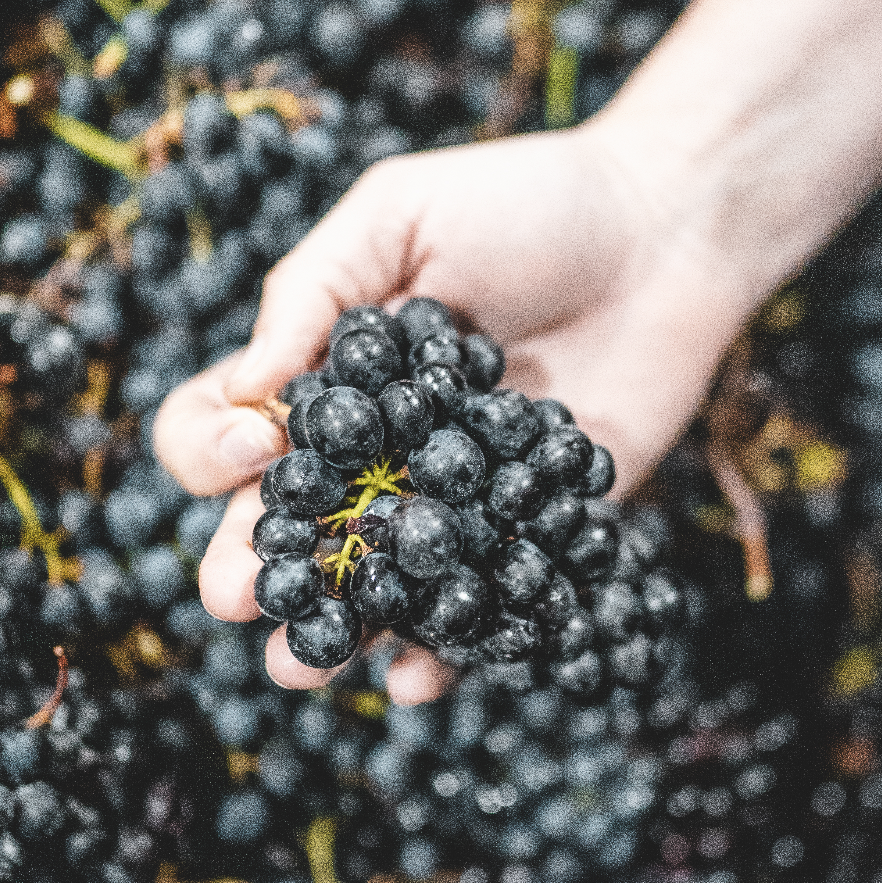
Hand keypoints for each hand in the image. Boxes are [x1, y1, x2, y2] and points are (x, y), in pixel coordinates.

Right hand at [152, 123, 745, 697]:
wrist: (667, 235)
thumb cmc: (528, 205)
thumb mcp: (400, 214)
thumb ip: (314, 293)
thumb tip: (247, 389)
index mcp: (325, 377)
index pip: (225, 428)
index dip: (214, 446)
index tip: (258, 444)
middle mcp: (374, 452)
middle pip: (283, 529)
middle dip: (251, 569)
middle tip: (239, 596)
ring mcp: (448, 504)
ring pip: (369, 586)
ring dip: (329, 632)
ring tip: (304, 664)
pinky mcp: (526, 537)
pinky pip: (474, 609)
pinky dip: (444, 655)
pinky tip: (419, 677)